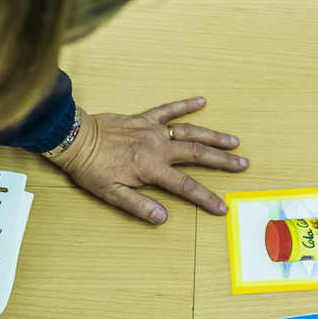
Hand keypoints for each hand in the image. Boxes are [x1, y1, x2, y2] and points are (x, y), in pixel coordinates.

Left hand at [54, 98, 247, 223]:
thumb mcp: (112, 194)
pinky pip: (168, 110)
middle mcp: (157, 146)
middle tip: (243, 164)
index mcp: (151, 168)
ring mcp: (152, 130)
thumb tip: (162, 218)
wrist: (74, 139)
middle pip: (197, 154)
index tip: (221, 206)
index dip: (205, 198)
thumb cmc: (91, 169)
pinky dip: (185, 105)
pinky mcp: (143, 118)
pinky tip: (201, 101)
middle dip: (222, 160)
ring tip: (233, 141)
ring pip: (189, 131)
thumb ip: (139, 206)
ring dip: (212, 136)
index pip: (186, 186)